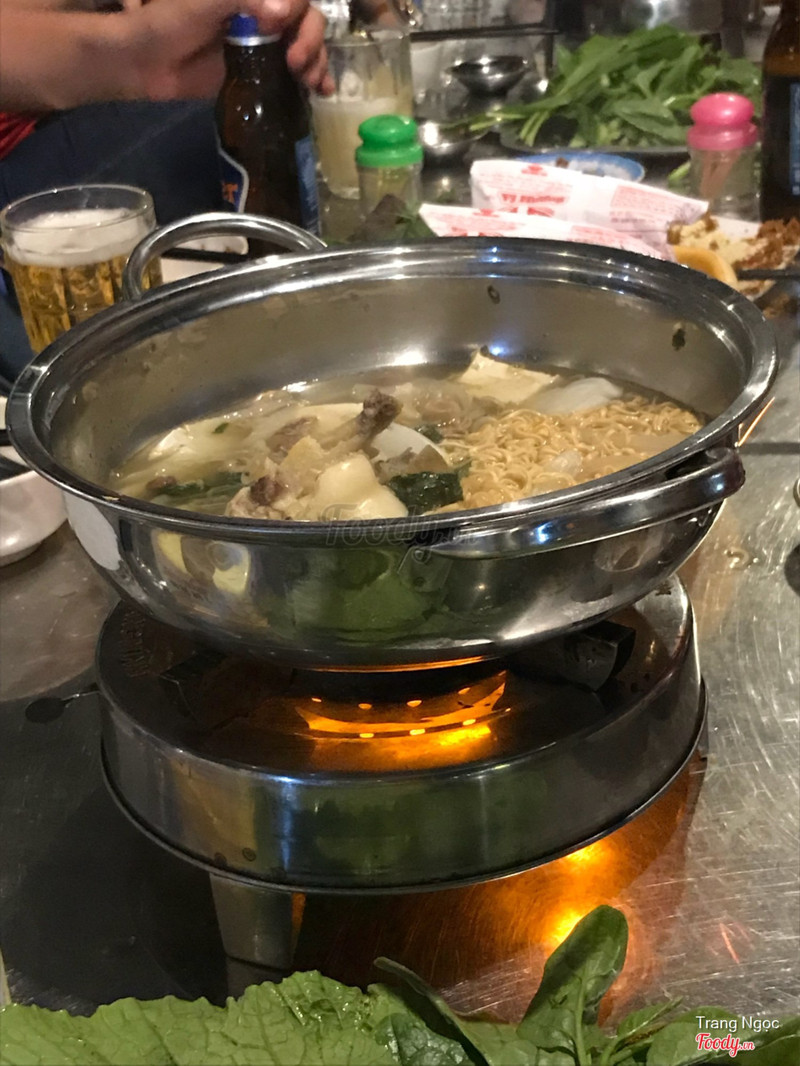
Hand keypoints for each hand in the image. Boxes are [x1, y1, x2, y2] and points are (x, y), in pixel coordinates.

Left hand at [131, 0, 331, 98]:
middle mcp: (266, 11)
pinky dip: (314, 80)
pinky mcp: (264, 70)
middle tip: (295, 64)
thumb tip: (281, 14)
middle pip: (308, 18)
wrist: (149, 61)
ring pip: (308, 44)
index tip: (280, 27)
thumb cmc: (170, 21)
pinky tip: (321, 92)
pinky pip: (297, 71)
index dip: (295, 10)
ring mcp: (267, 41)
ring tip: (310, 83)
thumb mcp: (204, 2)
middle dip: (311, 40)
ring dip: (317, 62)